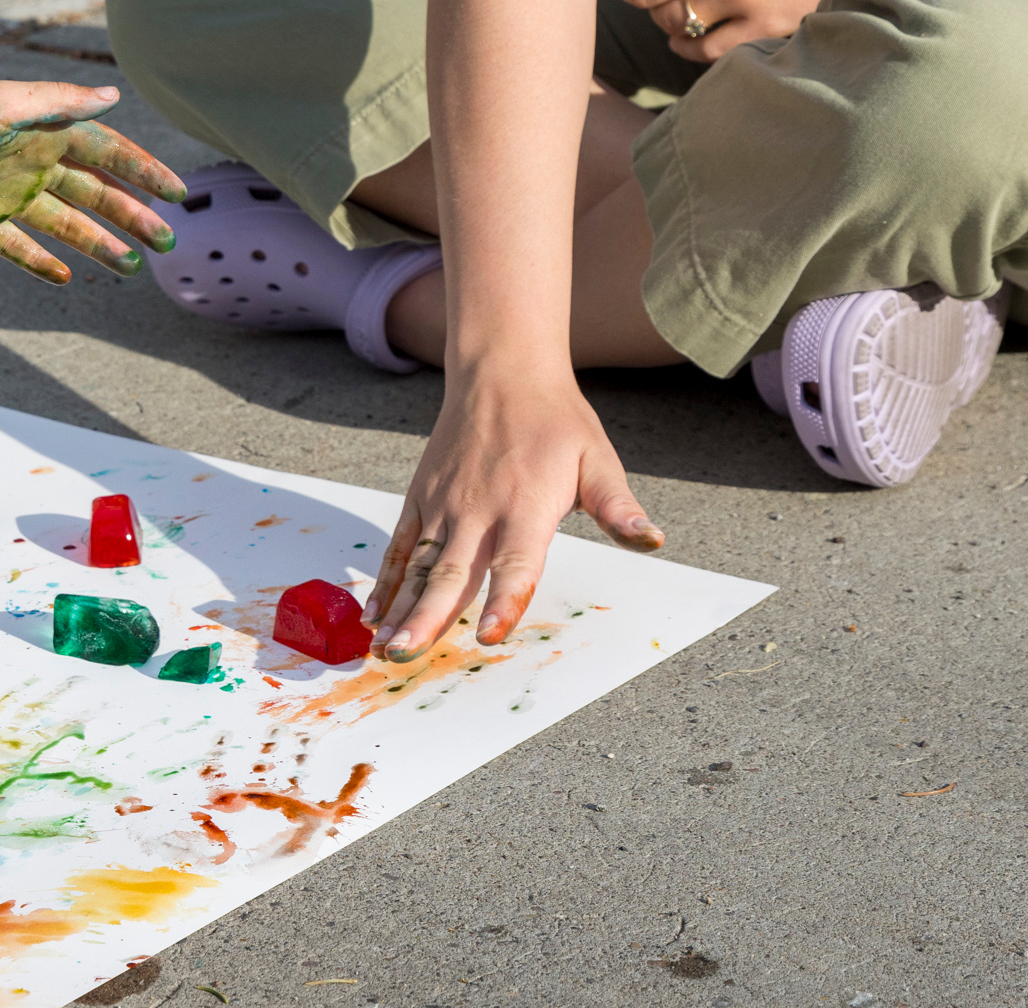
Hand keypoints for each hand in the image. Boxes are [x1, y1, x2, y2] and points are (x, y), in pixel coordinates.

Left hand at [0, 82, 187, 284]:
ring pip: (65, 225)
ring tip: (131, 268)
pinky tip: (67, 279)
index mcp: (42, 129)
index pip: (106, 152)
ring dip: (99, 244)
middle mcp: (30, 162)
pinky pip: (17, 247)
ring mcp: (5, 194)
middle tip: (166, 241)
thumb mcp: (1, 102)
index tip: (177, 192)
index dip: (142, 171)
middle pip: (94, 194)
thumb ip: (56, 102)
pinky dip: (41, 263)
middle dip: (132, 215)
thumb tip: (114, 97)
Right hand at [369, 365, 659, 658]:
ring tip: (383, 647)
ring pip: (419, 565)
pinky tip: (375, 612)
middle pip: (450, 572)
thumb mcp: (597, 460)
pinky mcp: (421, 495)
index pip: (515, 562)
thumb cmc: (555, 420)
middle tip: (405, 656)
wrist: (501, 370)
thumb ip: (618, 507)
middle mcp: (477, 510)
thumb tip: (652, 540)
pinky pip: (400, 543)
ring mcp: (443, 503)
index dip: (504, 599)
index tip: (490, 634)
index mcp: (525, 506)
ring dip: (400, 608)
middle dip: (427, 618)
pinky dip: (386, 579)